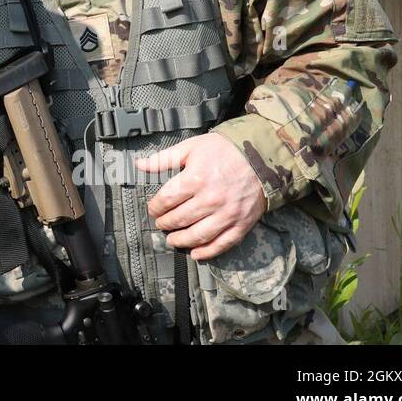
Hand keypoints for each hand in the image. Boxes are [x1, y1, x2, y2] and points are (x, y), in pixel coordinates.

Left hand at [132, 133, 266, 260]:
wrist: (261, 157)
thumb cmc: (224, 150)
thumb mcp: (191, 147)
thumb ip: (164, 158)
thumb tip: (140, 165)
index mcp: (195, 179)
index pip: (167, 200)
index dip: (155, 206)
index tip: (153, 208)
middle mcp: (210, 199)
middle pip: (179, 219)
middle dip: (165, 223)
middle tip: (161, 223)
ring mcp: (227, 214)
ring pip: (197, 235)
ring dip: (181, 240)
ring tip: (172, 239)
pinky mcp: (241, 224)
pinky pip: (222, 243)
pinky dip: (207, 252)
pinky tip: (195, 253)